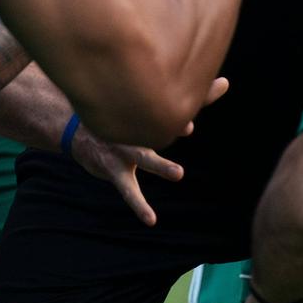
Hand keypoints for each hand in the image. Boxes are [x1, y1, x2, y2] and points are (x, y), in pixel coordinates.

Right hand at [71, 75, 225, 222]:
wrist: (76, 130)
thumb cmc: (124, 118)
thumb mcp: (152, 108)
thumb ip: (193, 99)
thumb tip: (226, 82)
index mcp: (147, 110)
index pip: (168, 104)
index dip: (187, 101)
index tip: (210, 93)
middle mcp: (135, 127)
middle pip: (154, 126)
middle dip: (171, 126)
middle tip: (190, 127)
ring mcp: (123, 148)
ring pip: (144, 155)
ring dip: (160, 164)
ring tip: (179, 173)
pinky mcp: (114, 170)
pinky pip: (128, 190)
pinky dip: (139, 205)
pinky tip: (151, 219)